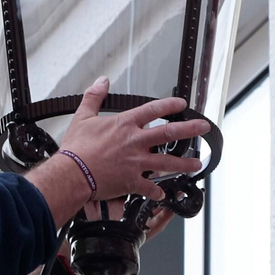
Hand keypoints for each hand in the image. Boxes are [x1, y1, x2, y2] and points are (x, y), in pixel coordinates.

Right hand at [27, 77, 210, 226]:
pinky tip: (162, 193)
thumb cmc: (76, 148)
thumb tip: (101, 81)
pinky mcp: (132, 181)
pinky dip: (157, 191)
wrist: (72, 174)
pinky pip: (150, 187)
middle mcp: (135, 141)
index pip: (153, 109)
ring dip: (184, 163)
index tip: (182, 104)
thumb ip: (94, 96)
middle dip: (190, 129)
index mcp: (125, 124)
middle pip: (169, 133)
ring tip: (197, 164)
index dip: (170, 105)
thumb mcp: (83, 116)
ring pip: (167, 162)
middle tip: (203, 128)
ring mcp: (136, 162)